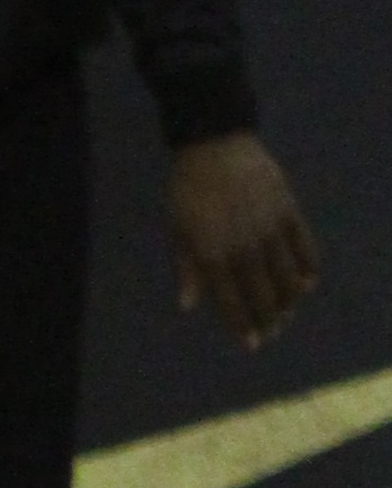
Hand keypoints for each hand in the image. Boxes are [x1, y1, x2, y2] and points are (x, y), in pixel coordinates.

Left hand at [170, 133, 319, 350]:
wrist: (215, 144)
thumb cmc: (188, 190)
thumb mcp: (179, 230)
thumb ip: (188, 269)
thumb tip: (188, 306)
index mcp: (214, 255)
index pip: (231, 301)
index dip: (242, 325)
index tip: (251, 344)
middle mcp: (245, 247)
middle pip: (262, 294)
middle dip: (268, 319)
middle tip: (271, 333)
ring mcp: (270, 229)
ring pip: (286, 275)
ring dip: (289, 300)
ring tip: (288, 314)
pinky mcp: (289, 210)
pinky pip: (304, 246)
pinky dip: (308, 267)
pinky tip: (308, 284)